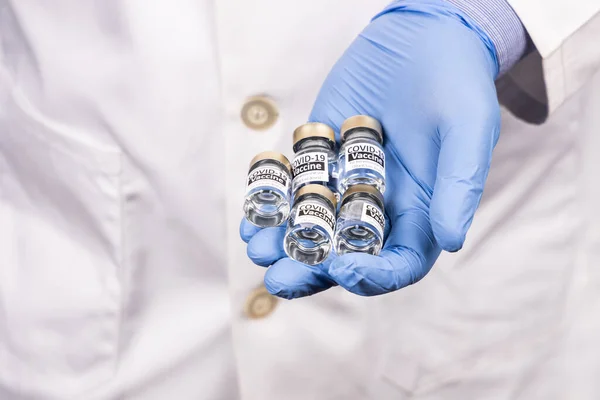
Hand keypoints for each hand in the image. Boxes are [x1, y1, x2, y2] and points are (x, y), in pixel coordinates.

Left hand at [240, 0, 499, 297]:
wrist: (424, 38)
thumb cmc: (457, 84)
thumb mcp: (468, 129)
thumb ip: (460, 185)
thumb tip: (451, 241)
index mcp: (421, 214)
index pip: (397, 263)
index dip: (371, 275)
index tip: (342, 267)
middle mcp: (380, 207)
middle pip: (345, 254)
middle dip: (311, 271)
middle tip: (278, 279)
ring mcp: (347, 183)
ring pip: (313, 226)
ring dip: (282, 242)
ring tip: (257, 248)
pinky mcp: (320, 156)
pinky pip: (294, 186)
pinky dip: (273, 201)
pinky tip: (251, 212)